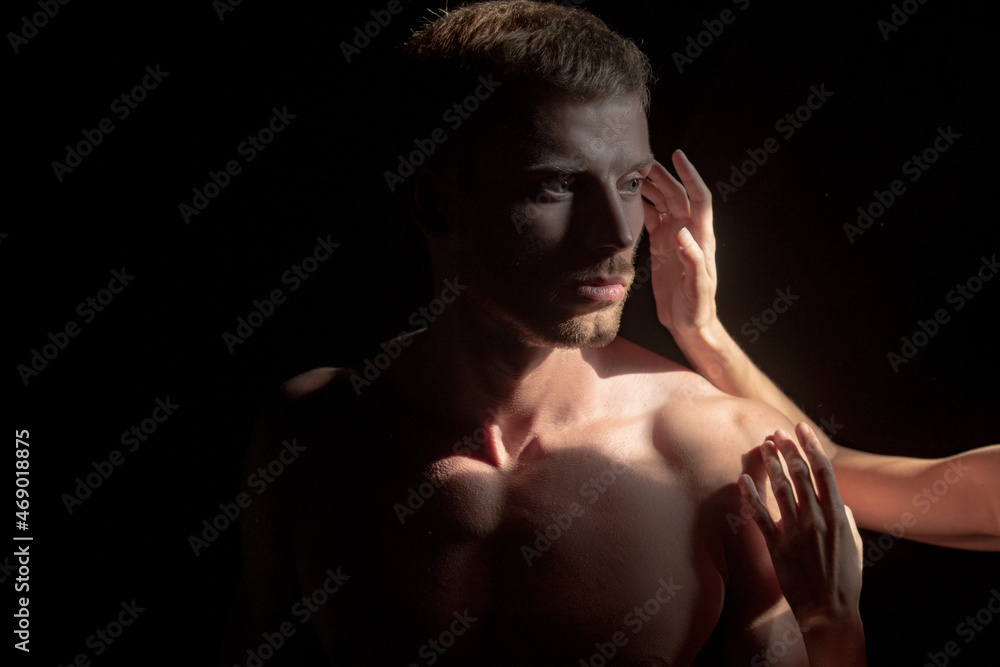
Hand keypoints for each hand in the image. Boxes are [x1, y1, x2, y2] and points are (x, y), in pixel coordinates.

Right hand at [641, 150, 718, 335]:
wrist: (688, 323)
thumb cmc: (698, 308)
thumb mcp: (697, 288)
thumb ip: (693, 261)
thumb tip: (683, 235)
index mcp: (701, 238)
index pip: (699, 198)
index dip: (690, 175)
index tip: (678, 156)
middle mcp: (688, 233)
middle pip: (677, 196)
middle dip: (662, 177)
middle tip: (642, 163)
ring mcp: (674, 238)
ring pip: (663, 205)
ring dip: (650, 189)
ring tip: (632, 178)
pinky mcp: (662, 247)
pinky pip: (652, 220)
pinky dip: (642, 208)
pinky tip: (630, 202)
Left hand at [738, 423, 863, 630]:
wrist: (830, 611)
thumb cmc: (845, 580)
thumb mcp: (854, 545)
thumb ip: (847, 520)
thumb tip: (839, 502)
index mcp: (839, 516)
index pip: (824, 472)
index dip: (811, 447)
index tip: (801, 429)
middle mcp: (818, 519)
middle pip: (801, 474)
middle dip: (788, 449)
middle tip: (777, 432)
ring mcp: (797, 532)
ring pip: (781, 489)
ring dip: (771, 464)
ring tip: (763, 445)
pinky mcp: (778, 546)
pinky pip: (760, 516)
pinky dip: (750, 497)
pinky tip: (741, 480)